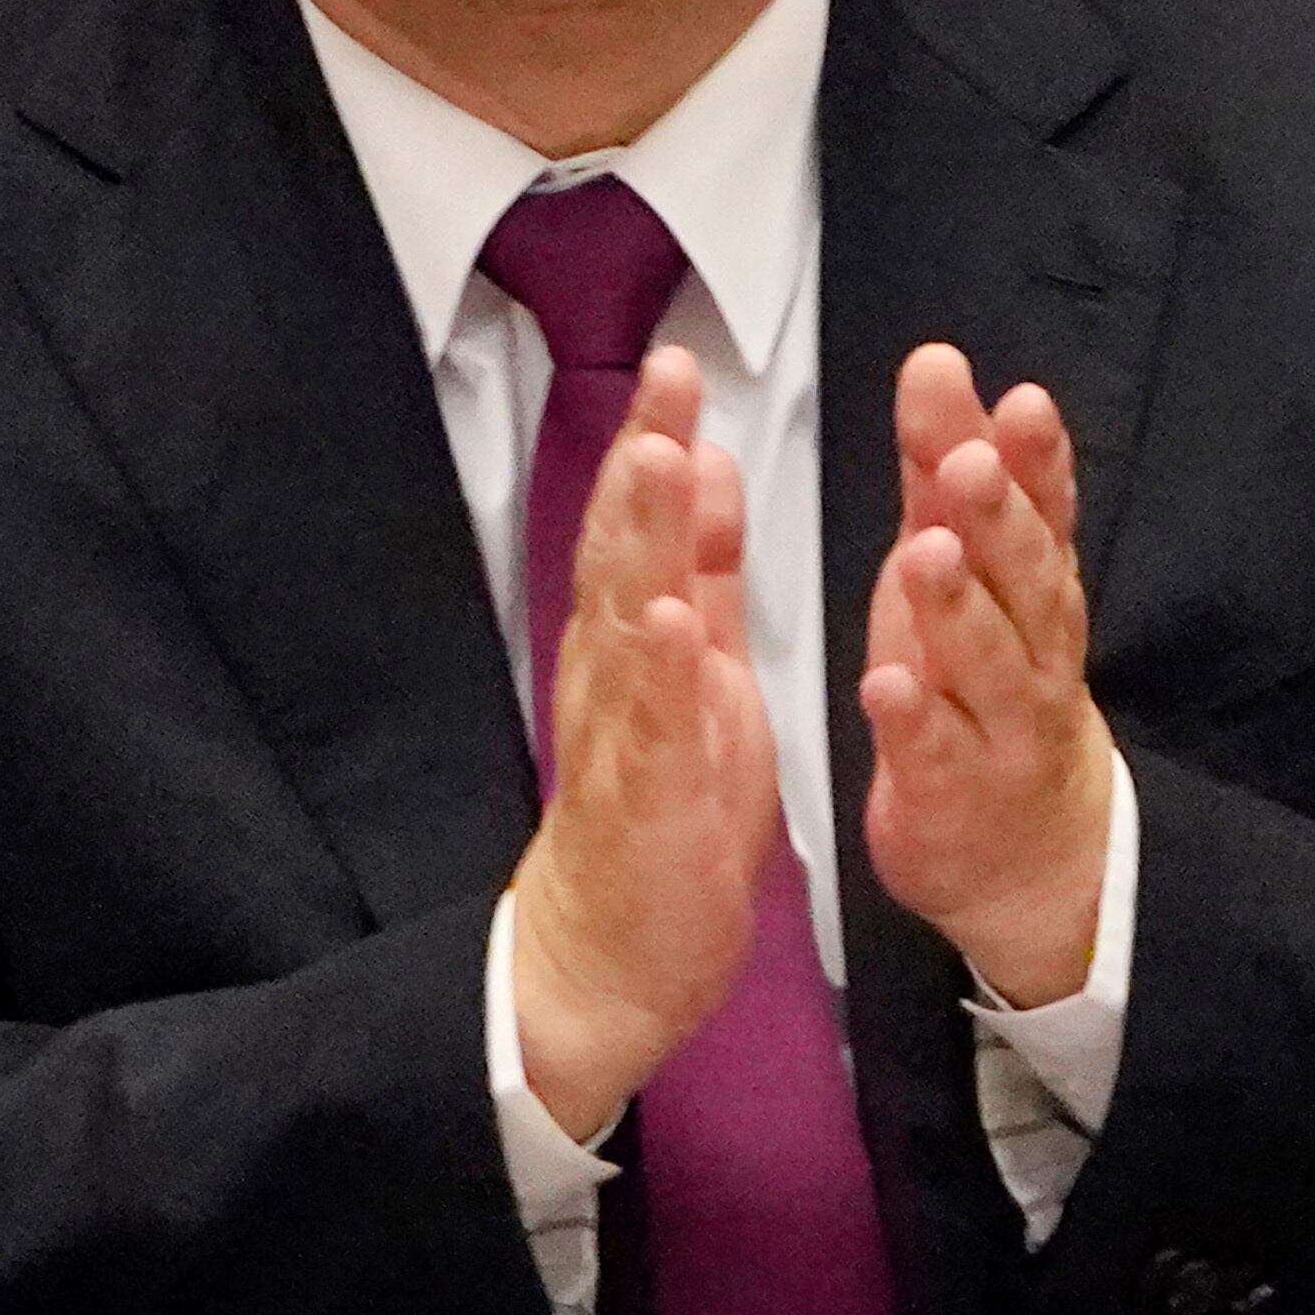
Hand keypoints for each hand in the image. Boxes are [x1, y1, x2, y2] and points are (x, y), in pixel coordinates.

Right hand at [505, 349, 776, 1140]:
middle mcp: (617, 673)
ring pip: (625, 621)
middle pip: (624, 551)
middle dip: (645, 461)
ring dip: (642, 540)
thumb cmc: (664, 807)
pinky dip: (658, 671)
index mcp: (639, 640)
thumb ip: (701, 568)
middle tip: (665, 375)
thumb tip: (701, 464)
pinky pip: (650, 727)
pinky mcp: (644, 798)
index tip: (680, 362)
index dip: (659, 440)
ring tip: (662, 460)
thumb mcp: (695, 666)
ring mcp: (624, 733)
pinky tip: (670, 618)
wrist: (614, 952)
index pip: (645, 525)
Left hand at [858, 343, 1113, 1008]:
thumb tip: (938, 363)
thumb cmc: (978, 684)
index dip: (1037, 461)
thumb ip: (941, 472)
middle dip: (1000, 519)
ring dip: (957, 608)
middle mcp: (1030, 654)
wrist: (1031, 854)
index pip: (1045, 514)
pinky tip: (885, 685)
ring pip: (988, 665)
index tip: (1020, 403)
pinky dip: (914, 721)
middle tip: (972, 461)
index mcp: (1030, 590)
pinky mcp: (952, 795)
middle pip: (1025, 580)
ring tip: (923, 555)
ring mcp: (998, 729)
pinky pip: (935, 756)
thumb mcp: (960, 568)